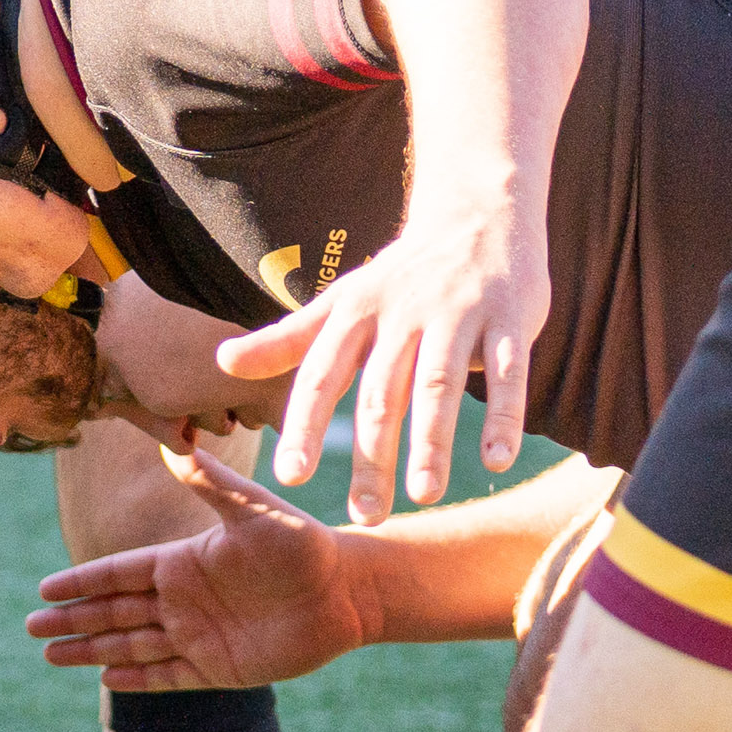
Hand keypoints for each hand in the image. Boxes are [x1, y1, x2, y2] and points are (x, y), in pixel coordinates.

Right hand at [27, 448, 372, 689]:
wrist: (348, 592)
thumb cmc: (303, 545)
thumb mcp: (254, 511)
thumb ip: (212, 484)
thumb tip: (176, 443)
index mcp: (182, 561)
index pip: (119, 573)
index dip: (81, 582)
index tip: (44, 590)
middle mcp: (183, 599)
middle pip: (114, 611)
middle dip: (72, 620)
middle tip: (32, 629)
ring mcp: (198, 634)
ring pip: (131, 645)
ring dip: (92, 650)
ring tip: (51, 656)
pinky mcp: (220, 668)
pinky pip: (168, 676)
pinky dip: (137, 680)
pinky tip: (106, 680)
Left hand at [217, 198, 547, 524]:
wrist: (476, 214)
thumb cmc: (399, 276)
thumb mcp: (339, 302)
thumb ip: (286, 340)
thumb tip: (221, 362)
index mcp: (353, 314)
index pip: (321, 377)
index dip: (303, 426)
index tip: (288, 478)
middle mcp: (401, 314)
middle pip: (381, 394)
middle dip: (372, 457)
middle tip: (364, 516)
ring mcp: (457, 315)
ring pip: (438, 386)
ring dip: (432, 442)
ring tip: (424, 495)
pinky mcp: (510, 318)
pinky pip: (507, 374)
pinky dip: (502, 417)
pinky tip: (496, 461)